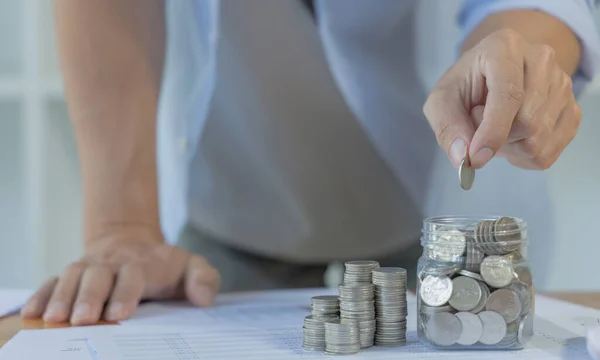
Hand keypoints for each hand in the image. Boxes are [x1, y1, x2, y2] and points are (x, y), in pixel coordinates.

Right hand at [21, 225, 220, 324]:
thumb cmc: (165, 265)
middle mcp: (111, 264)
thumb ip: (204, 279)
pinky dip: (41, 295)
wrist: (134, 242)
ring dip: (61, 297)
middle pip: (97, 276)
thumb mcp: (192, 267)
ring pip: (71, 277)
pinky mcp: (72, 274)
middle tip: (81, 320)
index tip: (120, 313)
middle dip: (88, 297)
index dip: (125, 293)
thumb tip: (205, 299)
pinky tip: (32, 313)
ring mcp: (89, 267)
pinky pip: (53, 281)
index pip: (133, 276)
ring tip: (52, 319)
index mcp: (142, 265)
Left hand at [423, 28, 581, 169]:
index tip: (476, 157)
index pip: (509, 94)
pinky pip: (548, 153)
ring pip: (538, 140)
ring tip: (497, 128)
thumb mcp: (442, 100)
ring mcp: (562, 84)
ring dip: (509, 148)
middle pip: (528, 122)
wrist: (490, 77)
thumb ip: (447, 127)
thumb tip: (464, 157)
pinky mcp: (572, 109)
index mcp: (505, 47)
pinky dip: (523, 157)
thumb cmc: (466, 86)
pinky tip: (512, 138)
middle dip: (497, 138)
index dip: (493, 131)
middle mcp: (542, 59)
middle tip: (479, 126)